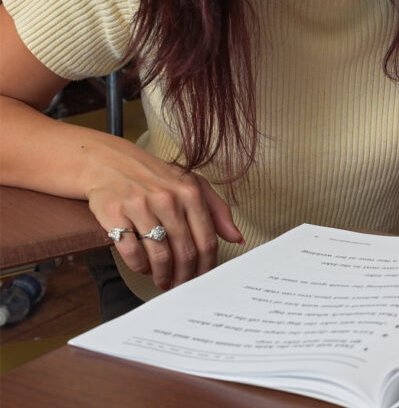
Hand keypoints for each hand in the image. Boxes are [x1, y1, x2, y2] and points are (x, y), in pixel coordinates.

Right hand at [86, 138, 242, 289]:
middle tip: (182, 286)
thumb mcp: (193, 185)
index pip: (207, 240)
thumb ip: (218, 211)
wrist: (110, 162)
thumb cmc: (155, 177)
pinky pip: (132, 252)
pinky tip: (143, 267)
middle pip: (185, 252)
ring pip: (160, 255)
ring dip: (163, 275)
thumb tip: (237, 238)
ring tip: (163, 280)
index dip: (207, 266)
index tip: (203, 278)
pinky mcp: (114, 214)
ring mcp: (140, 206)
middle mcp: (168, 199)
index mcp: (191, 192)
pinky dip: (139, 266)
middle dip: (186, 276)